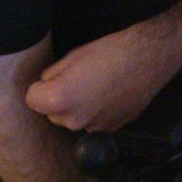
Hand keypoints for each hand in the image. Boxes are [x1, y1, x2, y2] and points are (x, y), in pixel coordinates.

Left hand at [25, 20, 177, 131]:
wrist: (149, 59)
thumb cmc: (111, 52)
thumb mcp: (73, 56)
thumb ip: (52, 75)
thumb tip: (48, 84)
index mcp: (58, 100)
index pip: (32, 99)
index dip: (41, 86)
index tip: (57, 76)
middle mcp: (73, 121)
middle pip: (52, 113)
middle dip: (59, 98)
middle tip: (80, 78)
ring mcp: (94, 128)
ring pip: (74, 118)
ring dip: (78, 107)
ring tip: (98, 85)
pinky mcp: (112, 129)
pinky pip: (93, 121)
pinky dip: (97, 111)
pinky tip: (111, 93)